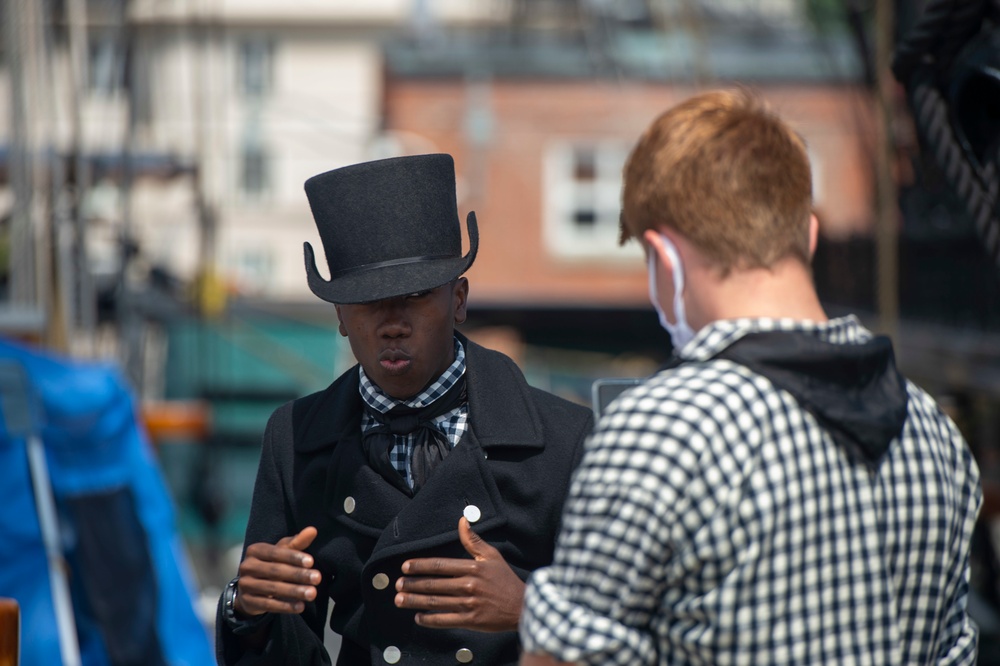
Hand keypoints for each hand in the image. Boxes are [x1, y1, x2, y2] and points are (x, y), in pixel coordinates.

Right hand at [235, 526, 320, 616]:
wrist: (251, 588)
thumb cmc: (272, 564)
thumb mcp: (283, 552)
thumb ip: (297, 542)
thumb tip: (313, 530)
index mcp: (255, 550)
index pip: (276, 552)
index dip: (294, 557)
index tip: (311, 562)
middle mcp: (247, 566)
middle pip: (275, 571)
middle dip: (298, 575)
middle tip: (317, 578)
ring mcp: (245, 585)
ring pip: (272, 589)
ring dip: (294, 592)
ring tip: (312, 593)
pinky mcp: (247, 601)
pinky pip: (268, 604)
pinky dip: (285, 606)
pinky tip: (300, 606)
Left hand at [394, 517, 524, 631]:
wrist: (522, 606)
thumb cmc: (505, 579)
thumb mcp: (491, 556)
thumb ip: (473, 540)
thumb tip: (462, 520)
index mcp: (472, 568)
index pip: (440, 565)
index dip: (420, 565)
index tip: (405, 566)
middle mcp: (468, 586)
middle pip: (434, 584)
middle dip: (412, 584)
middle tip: (397, 584)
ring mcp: (469, 604)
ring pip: (436, 602)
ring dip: (415, 601)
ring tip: (400, 600)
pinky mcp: (471, 620)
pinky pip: (445, 620)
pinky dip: (429, 620)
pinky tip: (418, 617)